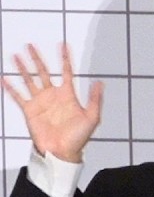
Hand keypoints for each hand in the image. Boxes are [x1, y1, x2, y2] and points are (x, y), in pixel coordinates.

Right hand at [1, 43, 102, 162]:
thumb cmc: (79, 137)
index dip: (65, 58)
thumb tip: (100, 82)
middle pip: (44, 71)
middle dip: (37, 58)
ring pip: (30, 80)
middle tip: (30, 45)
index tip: (63, 44)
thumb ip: (94, 99)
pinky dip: (10, 87)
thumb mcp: (91, 117)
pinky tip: (4, 78)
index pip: (67, 71)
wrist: (62, 152)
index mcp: (68, 95)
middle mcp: (53, 95)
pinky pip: (18, 96)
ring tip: (15, 55)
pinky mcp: (29, 110)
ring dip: (23, 68)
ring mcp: (40, 102)